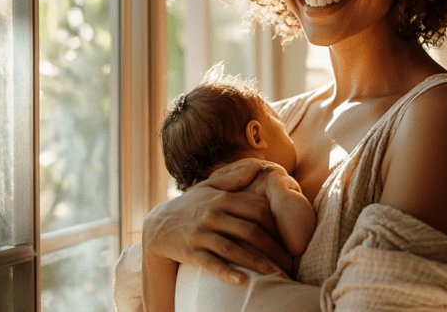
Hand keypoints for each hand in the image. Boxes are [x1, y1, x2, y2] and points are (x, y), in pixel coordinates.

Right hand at [142, 162, 292, 283]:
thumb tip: (259, 166)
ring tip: (275, 273)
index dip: (276, 225)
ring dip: (256, 262)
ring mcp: (200, 234)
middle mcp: (212, 214)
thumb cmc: (190, 205)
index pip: (257, 209)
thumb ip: (234, 178)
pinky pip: (211, 263)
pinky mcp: (190, 252)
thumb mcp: (209, 187)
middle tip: (289, 262)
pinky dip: (226, 272)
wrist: (157, 225)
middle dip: (273, 247)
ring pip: (233, 249)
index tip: (288, 239)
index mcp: (221, 198)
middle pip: (250, 230)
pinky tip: (242, 281)